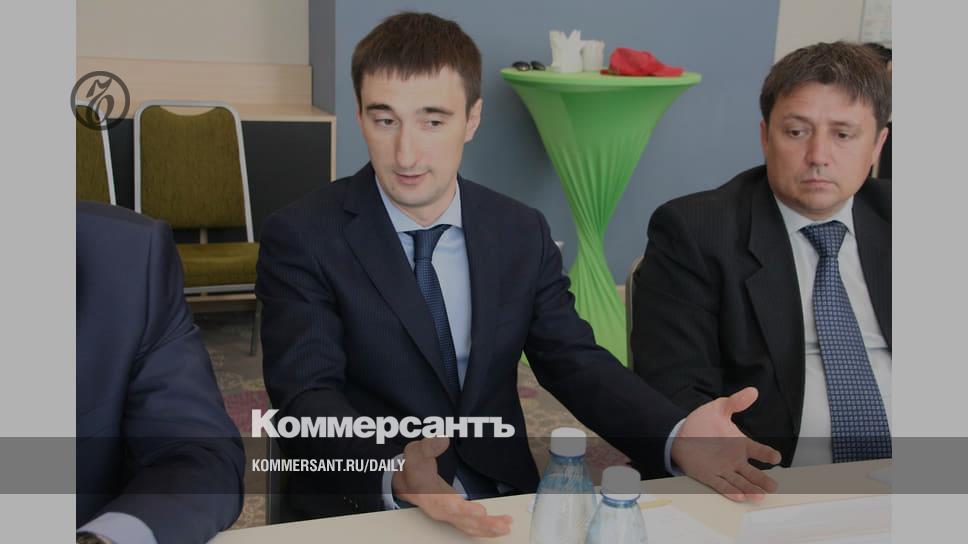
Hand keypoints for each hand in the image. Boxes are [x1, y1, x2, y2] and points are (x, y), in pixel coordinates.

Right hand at [392, 437, 511, 536]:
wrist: (407, 482)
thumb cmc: (413, 468)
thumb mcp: (416, 452)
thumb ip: (428, 446)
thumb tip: (442, 439)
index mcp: (430, 496)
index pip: (448, 505)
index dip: (464, 510)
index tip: (480, 511)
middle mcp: (440, 510)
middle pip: (463, 520)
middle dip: (484, 524)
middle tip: (503, 525)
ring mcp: (448, 515)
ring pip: (468, 526)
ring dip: (488, 529)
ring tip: (506, 527)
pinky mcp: (455, 517)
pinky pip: (470, 527)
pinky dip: (485, 530)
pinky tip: (499, 528)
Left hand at [671, 387, 781, 501]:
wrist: (679, 433)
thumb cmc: (701, 422)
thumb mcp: (719, 408)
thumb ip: (735, 402)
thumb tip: (752, 391)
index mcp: (740, 444)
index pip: (758, 450)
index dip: (767, 454)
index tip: (776, 457)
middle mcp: (734, 459)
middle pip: (752, 472)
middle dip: (762, 479)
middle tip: (773, 486)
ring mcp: (723, 469)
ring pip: (740, 482)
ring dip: (750, 489)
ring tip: (760, 496)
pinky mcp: (709, 476)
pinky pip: (722, 485)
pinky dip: (730, 491)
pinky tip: (740, 496)